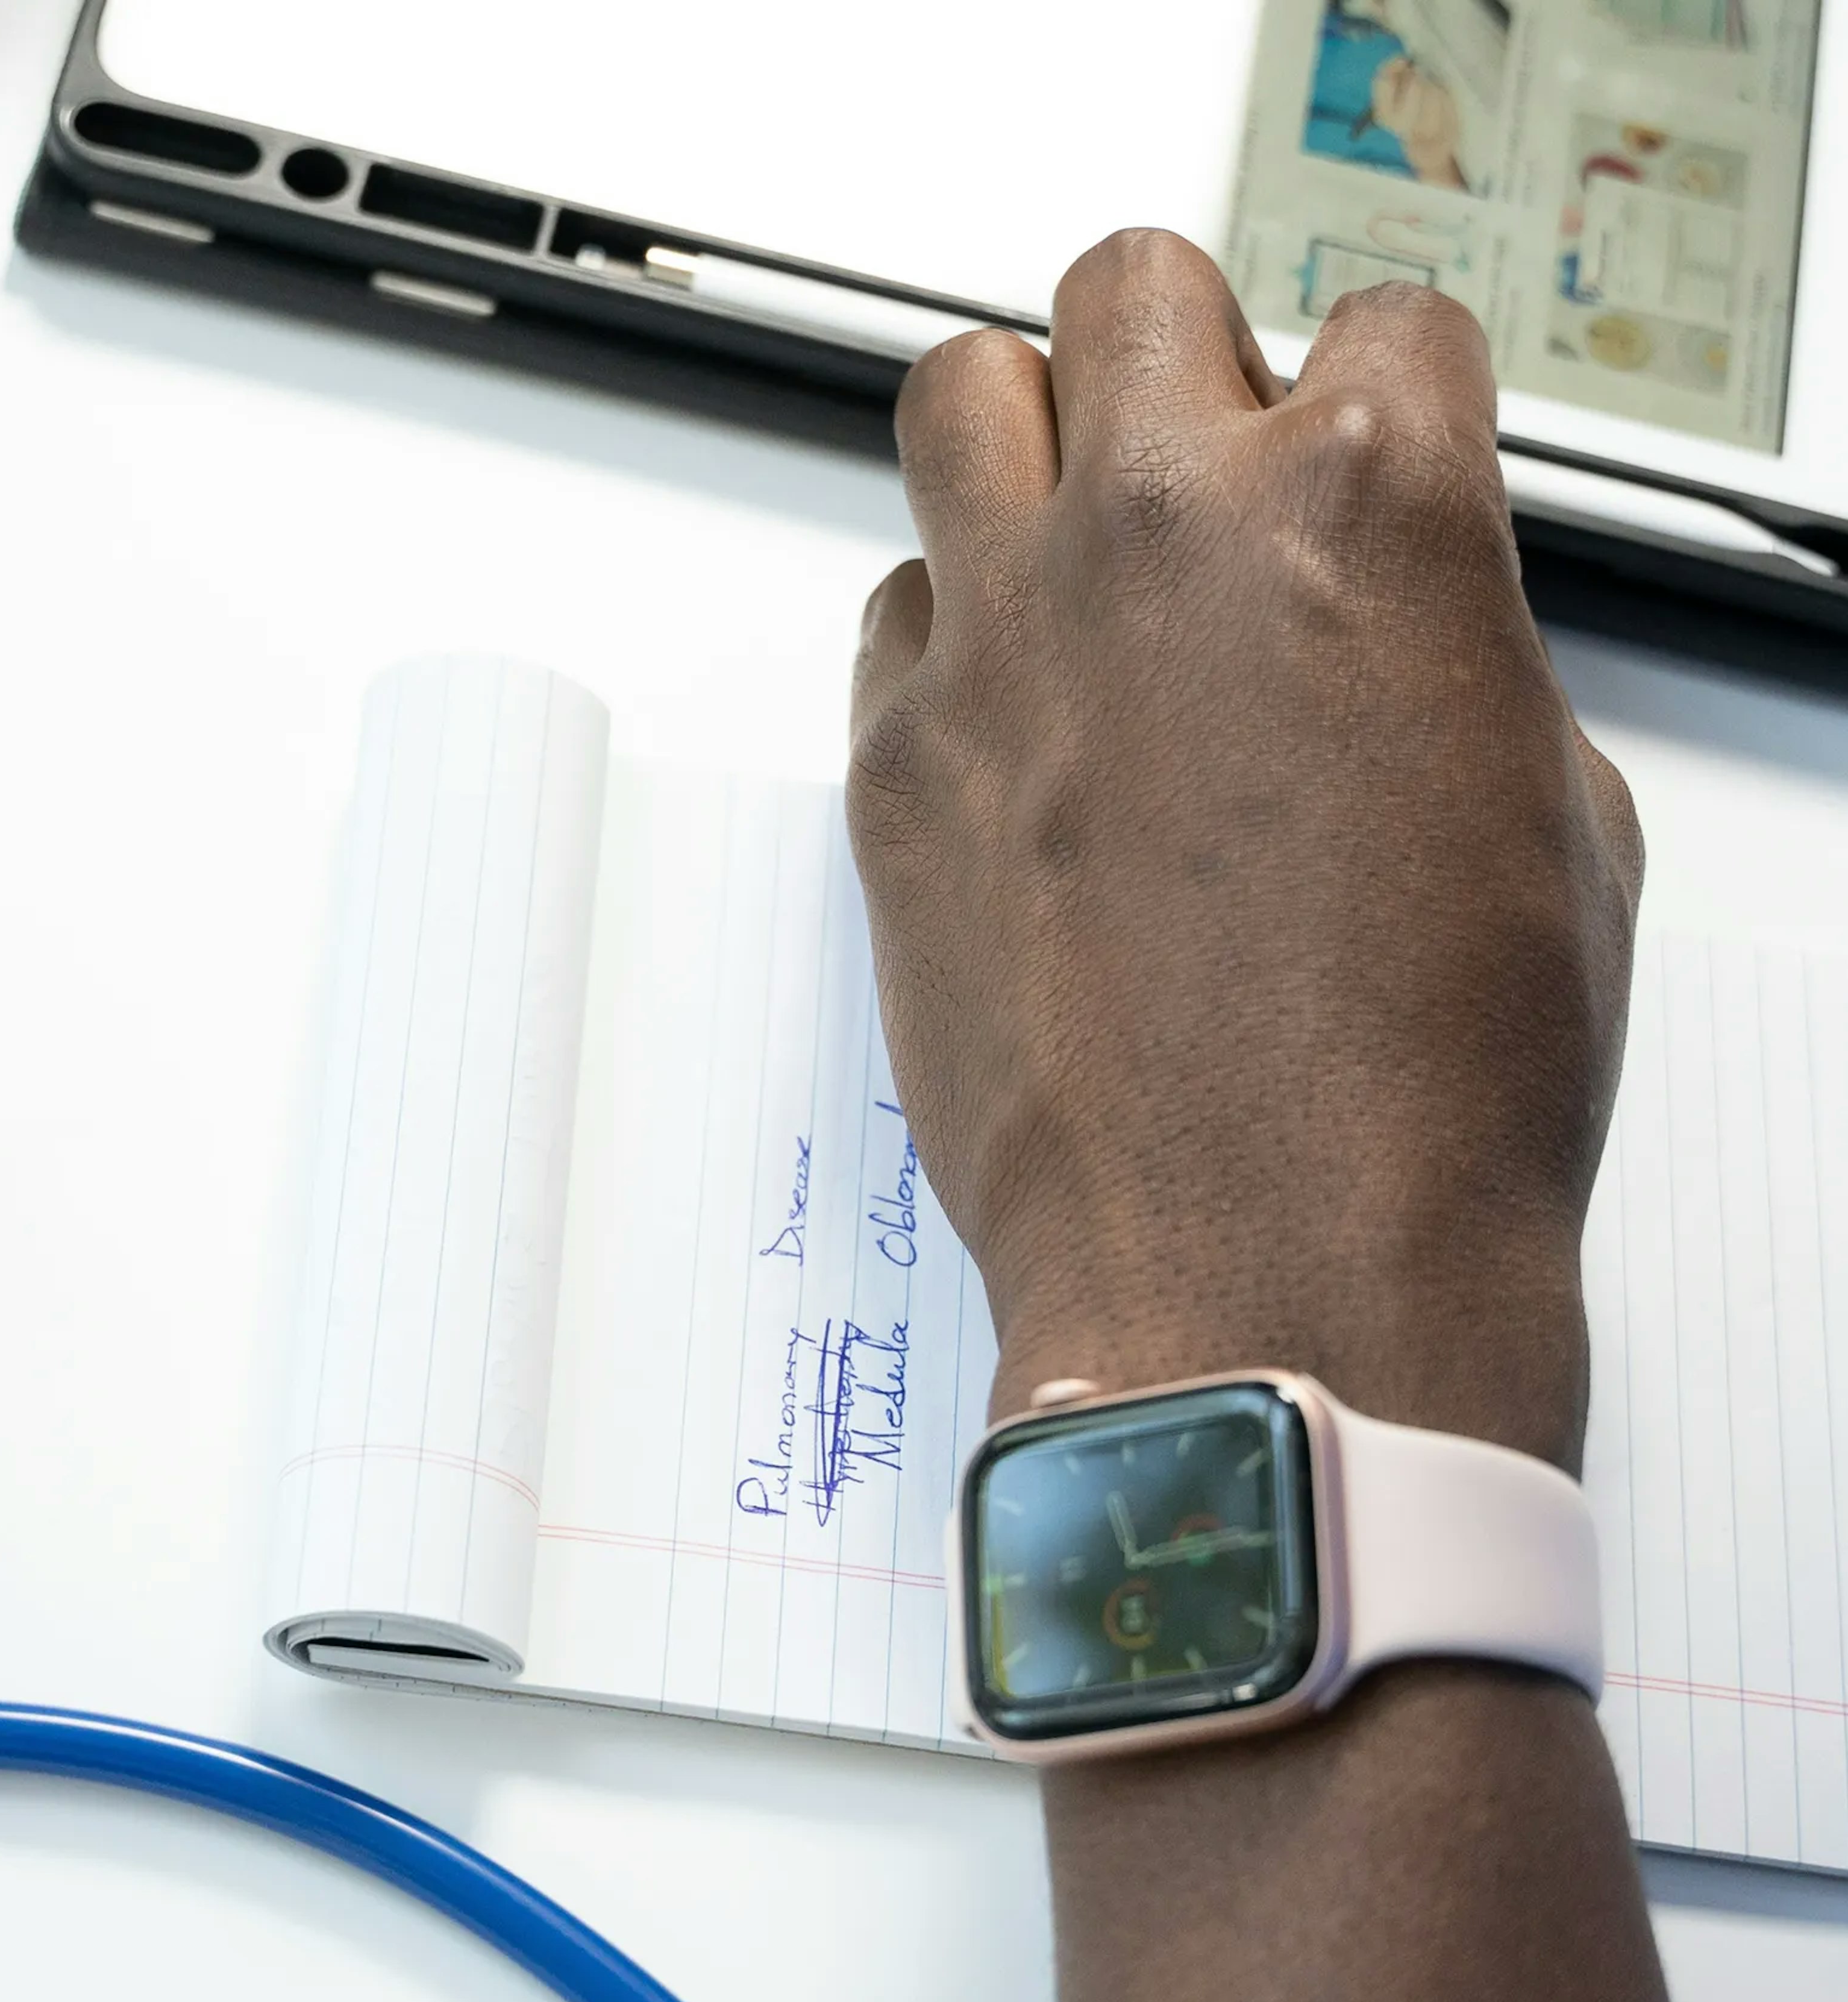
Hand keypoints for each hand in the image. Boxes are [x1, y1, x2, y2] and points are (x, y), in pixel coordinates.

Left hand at [848, 231, 1639, 1470]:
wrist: (1268, 1274)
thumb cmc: (1425, 1096)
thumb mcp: (1550, 827)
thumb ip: (1450, 657)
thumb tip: (1391, 624)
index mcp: (1372, 514)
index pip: (1381, 324)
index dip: (1382, 404)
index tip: (1360, 464)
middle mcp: (1166, 537)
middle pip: (1128, 290)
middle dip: (1179, 363)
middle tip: (1197, 468)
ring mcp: (1005, 647)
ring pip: (958, 396)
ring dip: (1025, 448)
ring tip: (1069, 556)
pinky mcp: (892, 771)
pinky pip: (888, 617)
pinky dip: (944, 639)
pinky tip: (1005, 725)